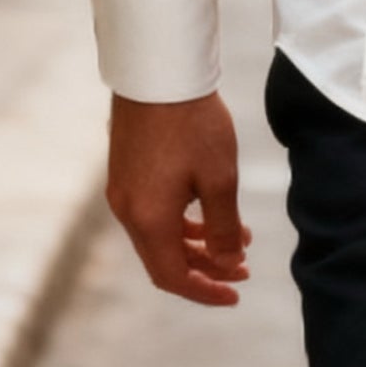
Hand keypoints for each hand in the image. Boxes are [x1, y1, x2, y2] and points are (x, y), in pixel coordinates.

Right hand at [107, 91, 251, 305]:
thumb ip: (223, 228)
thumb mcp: (220, 178)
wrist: (158, 73)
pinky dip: (181, 222)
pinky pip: (153, 214)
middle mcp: (128, 212)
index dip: (205, 292)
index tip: (235, 294)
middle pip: (164, 260)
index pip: (173, 277)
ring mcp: (122, 192)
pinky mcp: (125, 173)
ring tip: (238, 239)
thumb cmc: (193, 123)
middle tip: (243, 270)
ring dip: (196, 244)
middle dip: (205, 270)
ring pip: (159, 237)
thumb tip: (228, 264)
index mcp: (149, 219)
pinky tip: (210, 211)